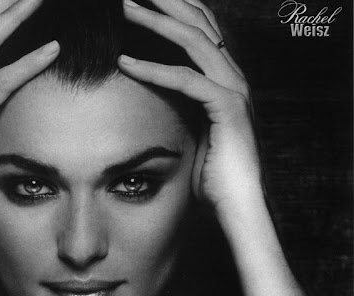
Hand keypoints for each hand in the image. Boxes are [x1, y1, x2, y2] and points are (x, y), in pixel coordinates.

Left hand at [118, 0, 262, 220]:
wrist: (238, 207)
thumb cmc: (213, 179)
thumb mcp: (192, 136)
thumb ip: (180, 112)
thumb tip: (155, 104)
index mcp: (226, 81)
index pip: (201, 31)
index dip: (173, 11)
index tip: (141, 1)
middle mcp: (234, 78)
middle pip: (199, 24)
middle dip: (165, 1)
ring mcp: (234, 90)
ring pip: (193, 41)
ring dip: (157, 21)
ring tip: (125, 6)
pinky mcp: (227, 109)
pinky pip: (186, 80)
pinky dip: (154, 69)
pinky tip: (125, 62)